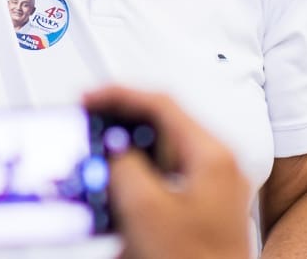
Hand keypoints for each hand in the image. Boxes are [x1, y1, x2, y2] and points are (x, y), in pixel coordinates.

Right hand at [84, 86, 251, 258]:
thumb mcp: (146, 211)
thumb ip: (124, 167)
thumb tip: (112, 145)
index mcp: (211, 154)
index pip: (162, 103)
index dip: (120, 95)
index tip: (89, 99)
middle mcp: (218, 165)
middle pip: (164, 125)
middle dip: (123, 121)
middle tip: (90, 120)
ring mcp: (213, 188)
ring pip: (163, 154)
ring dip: (128, 154)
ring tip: (98, 158)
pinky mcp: (203, 210)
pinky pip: (165, 182)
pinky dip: (138, 182)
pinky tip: (118, 199)